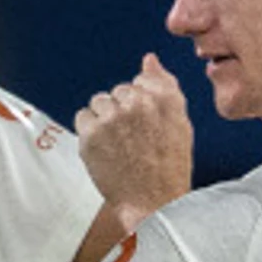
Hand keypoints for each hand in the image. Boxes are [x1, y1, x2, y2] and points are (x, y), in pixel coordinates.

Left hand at [76, 54, 192, 217]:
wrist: (154, 201)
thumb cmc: (168, 165)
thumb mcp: (179, 121)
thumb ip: (165, 85)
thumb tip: (149, 59)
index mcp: (163, 98)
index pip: (139, 82)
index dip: (140, 105)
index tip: (143, 125)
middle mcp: (138, 104)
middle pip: (117, 92)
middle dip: (121, 111)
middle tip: (132, 138)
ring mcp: (112, 118)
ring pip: (99, 102)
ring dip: (104, 119)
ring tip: (118, 144)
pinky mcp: (91, 134)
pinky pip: (82, 117)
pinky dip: (89, 131)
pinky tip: (104, 148)